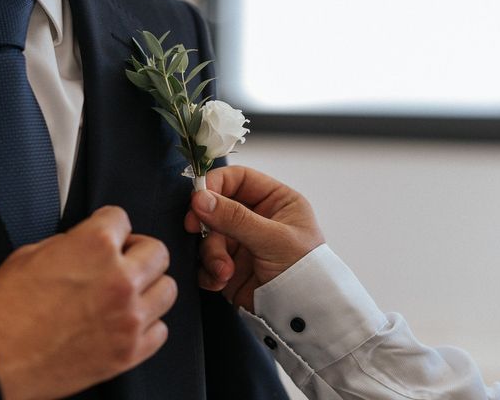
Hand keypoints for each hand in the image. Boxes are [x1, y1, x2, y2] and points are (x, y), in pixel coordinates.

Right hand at [0, 206, 175, 399]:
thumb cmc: (3, 311)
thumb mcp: (32, 254)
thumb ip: (72, 243)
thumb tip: (88, 243)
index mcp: (94, 246)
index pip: (122, 218)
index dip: (110, 226)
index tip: (108, 235)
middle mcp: (119, 278)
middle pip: (157, 251)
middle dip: (138, 252)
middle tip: (122, 261)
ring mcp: (128, 317)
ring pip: (167, 289)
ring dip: (149, 287)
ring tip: (129, 293)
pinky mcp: (129, 351)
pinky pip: (160, 330)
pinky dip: (147, 325)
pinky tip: (126, 323)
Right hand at [185, 166, 323, 311]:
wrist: (305, 320)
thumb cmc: (305, 274)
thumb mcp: (272, 239)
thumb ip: (235, 217)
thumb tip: (200, 198)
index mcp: (276, 201)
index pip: (238, 179)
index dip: (215, 184)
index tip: (197, 198)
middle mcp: (257, 218)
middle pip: (216, 207)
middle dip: (207, 224)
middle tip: (193, 229)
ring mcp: (242, 243)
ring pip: (208, 236)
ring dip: (211, 254)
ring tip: (224, 271)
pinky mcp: (230, 267)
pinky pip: (206, 261)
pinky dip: (208, 271)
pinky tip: (221, 281)